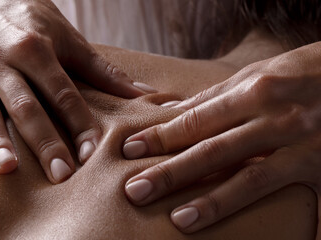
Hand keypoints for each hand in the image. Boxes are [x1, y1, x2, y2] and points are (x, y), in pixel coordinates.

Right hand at [0, 0, 156, 183]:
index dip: (79, 123)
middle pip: (27, 107)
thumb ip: (104, 72)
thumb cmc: (37, 22)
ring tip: (10, 169)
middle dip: (45, 142)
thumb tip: (142, 94)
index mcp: (34, 49)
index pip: (62, 93)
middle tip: (62, 174)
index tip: (92, 151)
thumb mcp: (72, 41)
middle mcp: (3, 61)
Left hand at [123, 42, 320, 235]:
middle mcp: (274, 118)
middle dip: (170, 171)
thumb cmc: (303, 73)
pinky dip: (275, 215)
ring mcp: (301, 145)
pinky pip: (296, 197)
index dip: (160, 136)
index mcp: (254, 90)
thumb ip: (216, 95)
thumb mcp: (259, 74)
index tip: (130, 150)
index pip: (195, 119)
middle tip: (135, 190)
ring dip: (212, 201)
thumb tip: (175, 110)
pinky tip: (250, 234)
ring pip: (249, 177)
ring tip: (178, 220)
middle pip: (212, 150)